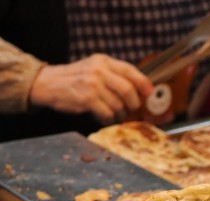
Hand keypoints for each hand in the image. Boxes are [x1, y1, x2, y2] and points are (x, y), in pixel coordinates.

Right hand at [29, 54, 153, 123]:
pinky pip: (108, 114)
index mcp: (104, 61)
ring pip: (119, 104)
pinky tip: (104, 118)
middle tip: (132, 109)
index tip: (150, 93)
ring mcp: (93, 84)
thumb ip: (113, 75)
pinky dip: (109, 119)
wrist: (48, 83)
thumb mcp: (94, 69)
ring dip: (120, 114)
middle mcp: (99, 70)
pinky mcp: (87, 99)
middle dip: (134, 103)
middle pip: (128, 89)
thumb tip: (139, 90)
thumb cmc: (74, 79)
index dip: (143, 83)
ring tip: (115, 114)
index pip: (130, 70)